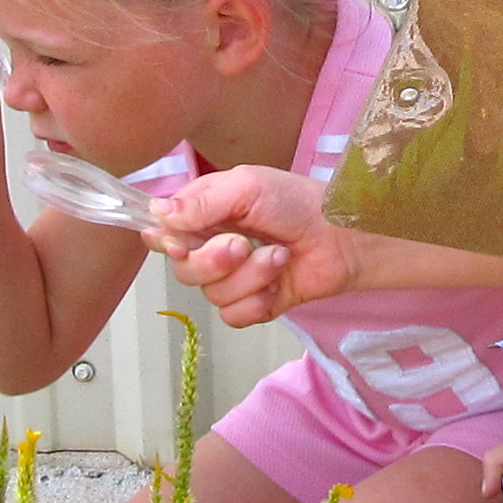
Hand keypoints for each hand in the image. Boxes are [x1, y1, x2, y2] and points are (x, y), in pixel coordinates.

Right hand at [150, 166, 362, 324]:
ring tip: (278, 256)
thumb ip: (202, 201)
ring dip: (248, 276)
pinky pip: (233, 316)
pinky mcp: (252, 304)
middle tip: (244, 245)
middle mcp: (213, 247)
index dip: (167, 242)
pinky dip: (257, 299)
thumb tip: (158, 214)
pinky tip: (278, 282)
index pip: (163, 233)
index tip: (181, 242)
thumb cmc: (299, 203)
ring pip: (211, 294)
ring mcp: (233, 278)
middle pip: (183, 270)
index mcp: (205, 215)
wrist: (343, 237)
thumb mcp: (248, 187)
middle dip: (213, 260)